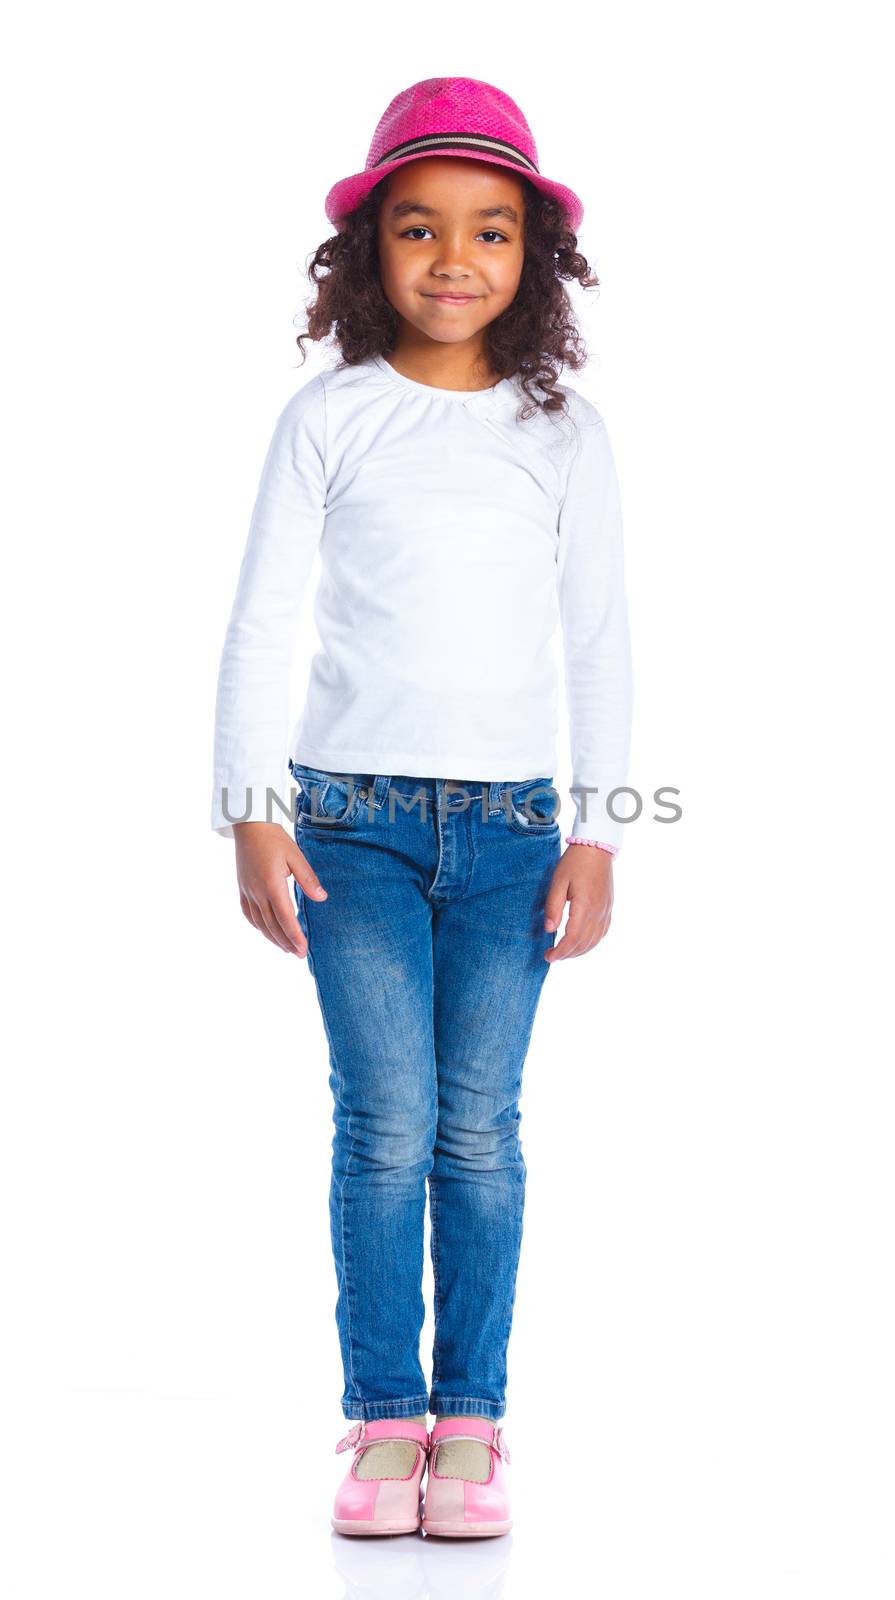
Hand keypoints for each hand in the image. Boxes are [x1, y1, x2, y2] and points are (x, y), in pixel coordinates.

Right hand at [233, 821, 327, 957]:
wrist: (250, 825)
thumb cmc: (275, 839)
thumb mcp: (296, 856)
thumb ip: (308, 879)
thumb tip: (322, 898)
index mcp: (272, 884)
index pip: (285, 917)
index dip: (295, 935)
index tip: (304, 949)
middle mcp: (257, 892)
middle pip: (272, 925)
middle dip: (286, 942)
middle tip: (298, 954)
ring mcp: (247, 891)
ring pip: (260, 923)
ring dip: (273, 938)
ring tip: (286, 948)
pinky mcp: (242, 889)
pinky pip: (249, 914)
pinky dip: (258, 926)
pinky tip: (266, 931)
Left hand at [543, 846, 613, 961]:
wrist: (596, 848)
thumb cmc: (574, 862)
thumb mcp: (558, 881)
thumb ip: (553, 906)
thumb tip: (550, 929)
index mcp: (585, 905)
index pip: (572, 937)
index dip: (560, 951)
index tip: (548, 956)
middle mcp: (598, 911)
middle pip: (584, 943)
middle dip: (567, 954)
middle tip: (552, 957)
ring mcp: (606, 910)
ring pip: (594, 940)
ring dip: (579, 951)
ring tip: (564, 953)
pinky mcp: (608, 908)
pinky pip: (602, 932)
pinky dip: (591, 943)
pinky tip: (582, 944)